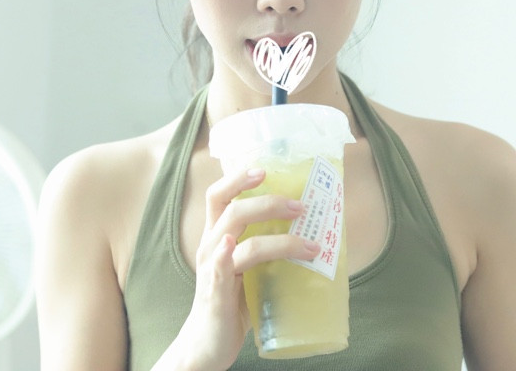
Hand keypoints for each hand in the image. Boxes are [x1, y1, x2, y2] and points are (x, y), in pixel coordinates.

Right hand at [170, 168, 320, 370]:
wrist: (206, 345)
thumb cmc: (230, 302)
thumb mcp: (246, 268)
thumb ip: (265, 249)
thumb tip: (310, 233)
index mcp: (217, 236)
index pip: (219, 195)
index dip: (237, 178)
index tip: (264, 169)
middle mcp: (210, 245)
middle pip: (230, 207)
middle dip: (266, 201)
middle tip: (300, 206)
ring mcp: (211, 267)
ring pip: (235, 233)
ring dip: (277, 235)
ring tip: (309, 242)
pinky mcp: (214, 292)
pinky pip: (219, 267)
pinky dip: (225, 253)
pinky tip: (233, 245)